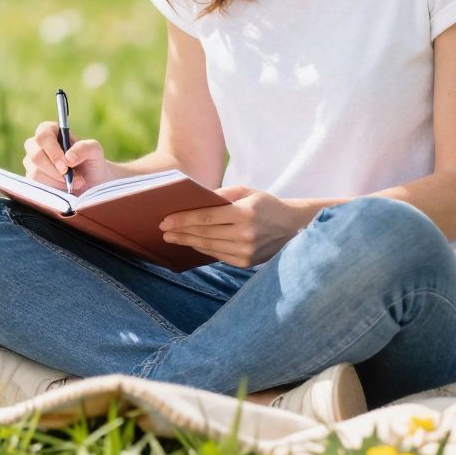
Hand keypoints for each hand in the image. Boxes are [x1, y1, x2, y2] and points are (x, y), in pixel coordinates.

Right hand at [23, 121, 116, 194]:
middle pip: (36, 155)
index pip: (43, 135)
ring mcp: (32, 163)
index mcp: (51, 131)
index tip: (66, 165)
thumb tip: (68, 157)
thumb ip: (85, 148)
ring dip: (58, 181)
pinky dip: (54, 188)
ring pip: (36, 172)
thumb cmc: (92, 162)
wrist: (91, 184)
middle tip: (73, 177)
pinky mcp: (32, 179)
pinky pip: (37, 185)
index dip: (53, 150)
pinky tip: (66, 188)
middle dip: (55, 170)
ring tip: (75, 182)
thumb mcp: (95, 151)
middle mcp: (37, 145)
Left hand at [157, 186, 311, 267]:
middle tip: (163, 230)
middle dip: (181, 232)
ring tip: (172, 237)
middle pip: (204, 234)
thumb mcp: (247, 191)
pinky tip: (192, 243)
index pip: (207, 218)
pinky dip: (203, 249)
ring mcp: (246, 251)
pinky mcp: (246, 263)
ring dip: (188, 242)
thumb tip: (195, 199)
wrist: (292, 226)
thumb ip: (222, 194)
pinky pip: (218, 255)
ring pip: (209, 247)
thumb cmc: (265, 204)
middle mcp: (245, 234)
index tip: (166, 220)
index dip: (184, 219)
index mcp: (245, 213)